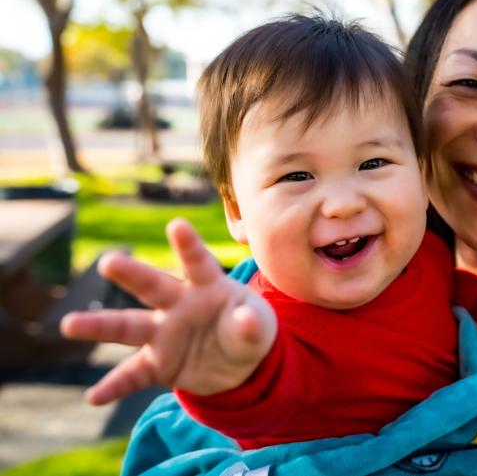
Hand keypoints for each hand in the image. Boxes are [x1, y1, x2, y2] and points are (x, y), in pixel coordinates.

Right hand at [60, 218, 276, 404]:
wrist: (240, 363)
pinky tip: (94, 397)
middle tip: (108, 261)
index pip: (197, 262)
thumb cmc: (248, 330)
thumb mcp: (259, 328)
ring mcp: (163, 334)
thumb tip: (246, 320)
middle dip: (131, 274)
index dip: (188, 244)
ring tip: (69, 324)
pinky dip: (114, 386)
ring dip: (99, 325)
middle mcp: (178, 304)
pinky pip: (132, 374)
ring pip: (127, 327)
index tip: (177, 225)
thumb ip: (252, 324)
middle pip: (151, 286)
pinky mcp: (158, 364)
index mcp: (208, 286)